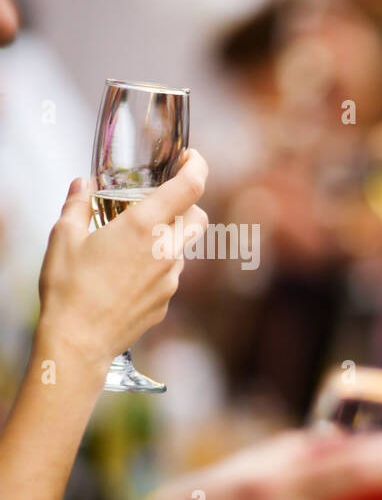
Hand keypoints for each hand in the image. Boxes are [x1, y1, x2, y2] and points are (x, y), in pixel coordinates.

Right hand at [36, 151, 208, 372]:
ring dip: (169, 237)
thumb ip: (77, 205)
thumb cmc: (68, 287)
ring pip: (184, 247)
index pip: (190, 188)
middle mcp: (166, 251)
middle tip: (163, 202)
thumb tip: (82, 185)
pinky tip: (128, 272)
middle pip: (199, 217)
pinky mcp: (168, 300)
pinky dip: (159, 264)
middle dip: (188, 204)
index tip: (191, 158)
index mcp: (144, 227)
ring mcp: (171, 278)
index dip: (197, 167)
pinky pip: (171, 273)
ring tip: (133, 242)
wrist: (78, 341)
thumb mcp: (63, 237)